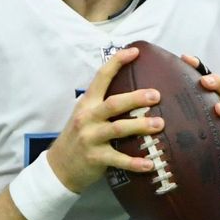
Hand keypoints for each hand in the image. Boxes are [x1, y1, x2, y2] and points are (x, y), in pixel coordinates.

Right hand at [46, 47, 163, 192]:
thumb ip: (103, 104)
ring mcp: (90, 138)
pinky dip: (135, 162)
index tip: (134, 51)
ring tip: (160, 124)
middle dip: (136, 98)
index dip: (117, 62)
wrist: (59, 167)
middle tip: (156, 95)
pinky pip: (118, 159)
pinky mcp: (95, 158)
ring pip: (118, 129)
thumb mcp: (85, 115)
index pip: (101, 77)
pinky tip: (150, 164)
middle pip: (114, 104)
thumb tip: (134, 92)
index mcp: (87, 103)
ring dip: (140, 126)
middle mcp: (87, 118)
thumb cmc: (79, 137)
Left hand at [181, 55, 219, 164]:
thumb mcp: (186, 124)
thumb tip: (144, 94)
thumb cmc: (198, 142)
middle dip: (217, 83)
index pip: (207, 81)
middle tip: (205, 82)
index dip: (198, 67)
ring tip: (219, 109)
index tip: (185, 58)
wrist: (214, 170)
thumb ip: (173, 110)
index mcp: (212, 103)